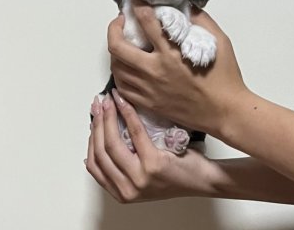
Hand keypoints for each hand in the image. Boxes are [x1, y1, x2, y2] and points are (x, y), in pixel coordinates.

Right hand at [85, 91, 217, 202]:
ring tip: (108, 101)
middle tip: (98, 104)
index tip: (93, 119)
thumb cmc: (174, 174)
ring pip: (113, 143)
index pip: (95, 165)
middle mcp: (128, 189)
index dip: (91, 139)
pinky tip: (124, 103)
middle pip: (101, 151)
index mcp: (122, 192)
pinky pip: (134, 133)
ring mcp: (140, 178)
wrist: (201, 180)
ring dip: (108, 117)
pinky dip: (127, 114)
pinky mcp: (153, 164)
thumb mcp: (141, 177)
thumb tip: (101, 139)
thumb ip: (122, 166)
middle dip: (97, 123)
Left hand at [108, 0, 247, 136]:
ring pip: (116, 68)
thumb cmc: (225, 77)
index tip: (136, 1)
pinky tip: (126, 68)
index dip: (138, 5)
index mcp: (172, 53)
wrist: (225, 112)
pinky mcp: (149, 104)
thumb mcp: (220, 42)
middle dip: (113, 28)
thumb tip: (185, 7)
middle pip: (118, 47)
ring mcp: (149, 89)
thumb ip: (201, 20)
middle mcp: (155, 71)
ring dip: (115, 52)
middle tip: (120, 22)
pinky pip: (122, 88)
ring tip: (122, 45)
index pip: (146, 22)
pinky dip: (119, 74)